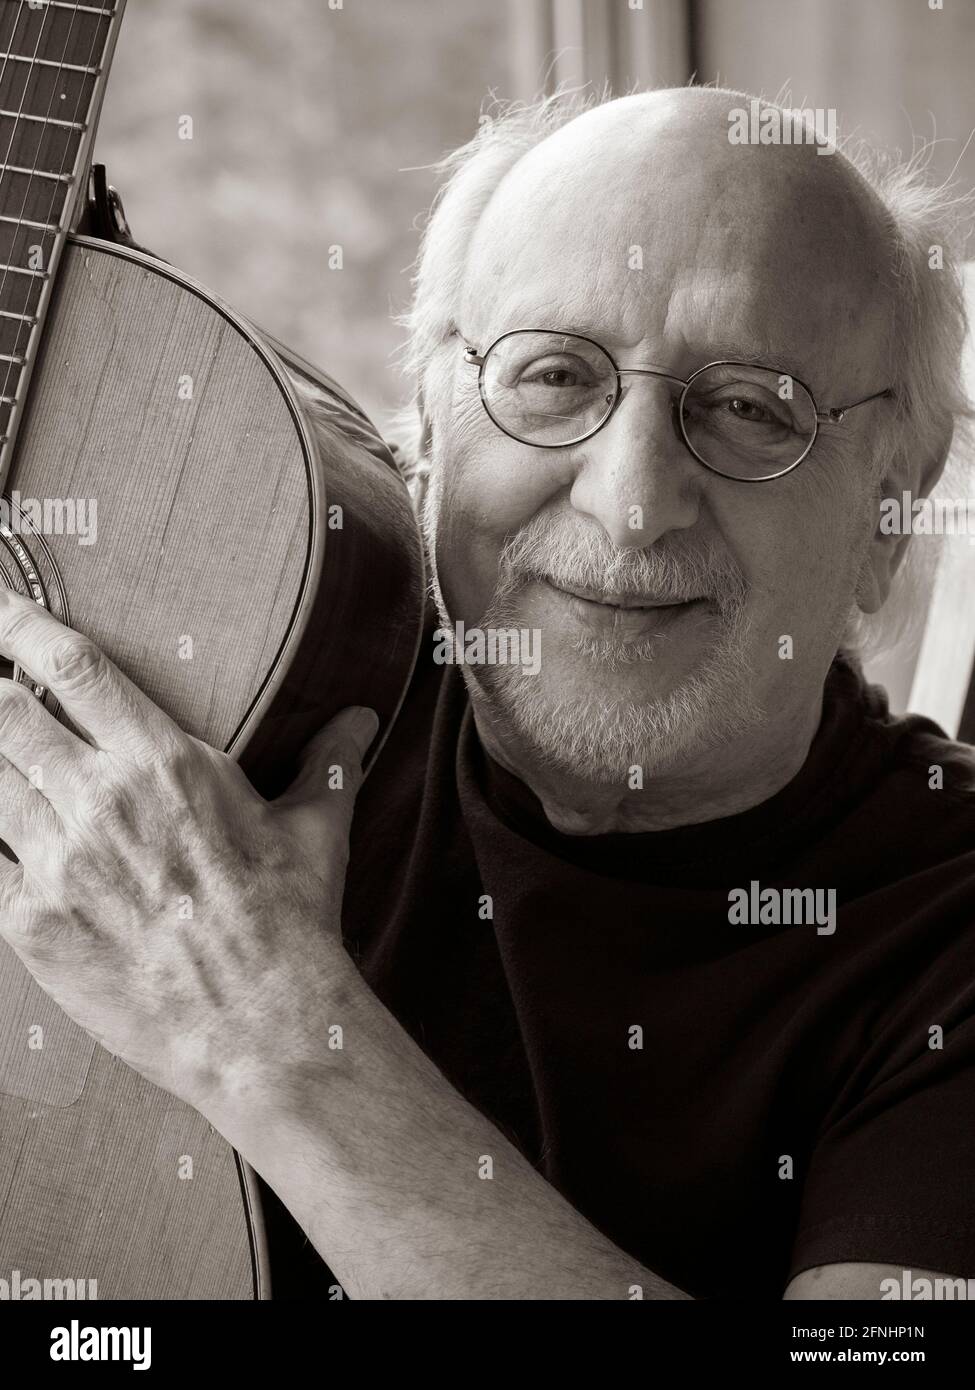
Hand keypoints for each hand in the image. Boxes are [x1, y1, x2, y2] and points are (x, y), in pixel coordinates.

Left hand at [0, 588, 376, 1111]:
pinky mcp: (29, 925)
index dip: (18, 625)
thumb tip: (360, 718)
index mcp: (164, 762)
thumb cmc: (292, 922)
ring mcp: (57, 862)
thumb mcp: (318, 829)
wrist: (261, 1026)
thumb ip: (328, 760)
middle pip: (2, 713)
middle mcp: (100, 800)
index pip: (70, 668)